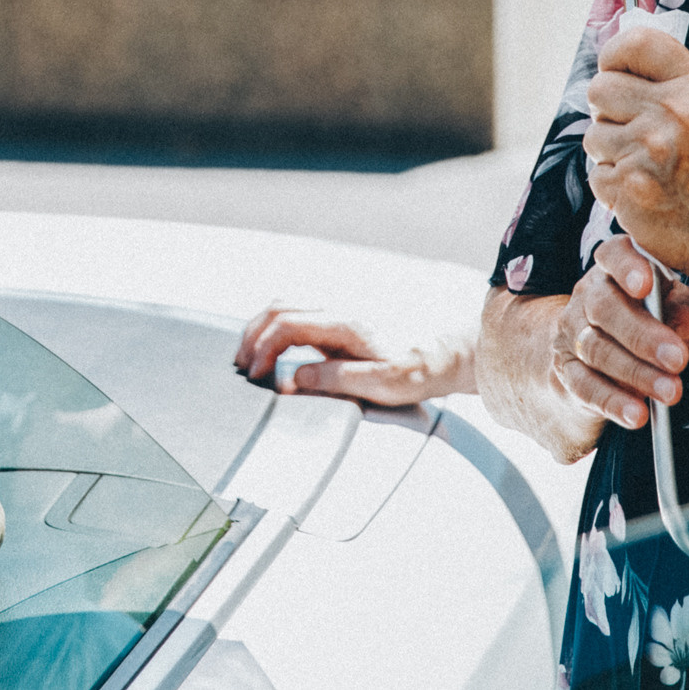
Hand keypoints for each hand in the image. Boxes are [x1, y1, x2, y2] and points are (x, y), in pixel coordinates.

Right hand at [233, 305, 473, 405]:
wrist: (447, 352)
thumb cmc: (420, 368)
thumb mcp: (382, 383)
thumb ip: (336, 379)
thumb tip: (295, 378)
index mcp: (346, 323)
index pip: (288, 324)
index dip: (263, 348)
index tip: (254, 375)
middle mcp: (339, 310)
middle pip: (279, 308)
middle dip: (252, 335)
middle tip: (241, 366)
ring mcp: (339, 311)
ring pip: (287, 306)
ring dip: (262, 327)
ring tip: (249, 357)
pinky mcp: (341, 320)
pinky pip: (299, 313)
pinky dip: (276, 327)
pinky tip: (272, 348)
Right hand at [550, 235, 688, 429]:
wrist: (597, 357)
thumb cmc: (651, 322)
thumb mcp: (676, 309)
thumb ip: (686, 311)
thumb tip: (688, 322)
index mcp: (615, 269)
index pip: (613, 254)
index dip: (627, 267)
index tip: (646, 285)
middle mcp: (587, 296)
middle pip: (604, 308)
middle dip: (642, 335)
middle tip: (677, 358)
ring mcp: (571, 333)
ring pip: (596, 350)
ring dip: (636, 373)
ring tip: (670, 392)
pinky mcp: (566, 371)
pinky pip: (585, 386)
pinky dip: (613, 402)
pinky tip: (636, 415)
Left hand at [582, 25, 688, 283]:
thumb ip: (675, 83)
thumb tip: (619, 63)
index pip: (635, 43)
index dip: (615, 56)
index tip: (616, 73)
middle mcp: (673, 112)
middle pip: (599, 89)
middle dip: (607, 110)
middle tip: (629, 130)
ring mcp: (649, 150)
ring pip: (594, 135)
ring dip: (611, 153)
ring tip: (646, 168)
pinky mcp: (629, 188)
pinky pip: (597, 176)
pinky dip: (614, 188)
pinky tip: (645, 194)